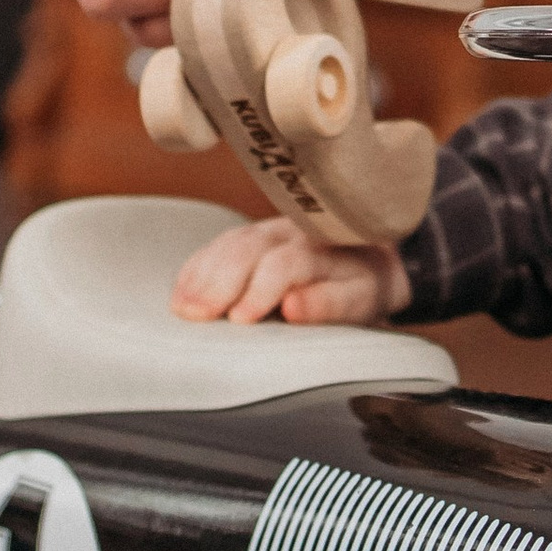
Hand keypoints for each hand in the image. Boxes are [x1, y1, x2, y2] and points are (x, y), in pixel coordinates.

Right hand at [173, 215, 408, 325]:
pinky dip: (196, 268)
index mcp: (319, 249)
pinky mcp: (250, 237)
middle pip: (247, 248)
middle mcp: (289, 232)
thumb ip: (328, 304)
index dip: (260, 289)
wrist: (370, 256)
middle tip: (196, 315)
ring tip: (182, 307)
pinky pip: (217, 245)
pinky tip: (181, 290)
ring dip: (201, 275)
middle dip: (219, 282)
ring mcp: (266, 230)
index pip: (284, 263)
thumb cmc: (361, 286)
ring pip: (228, 243)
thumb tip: (291, 307)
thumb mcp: (359, 301)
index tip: (240, 319)